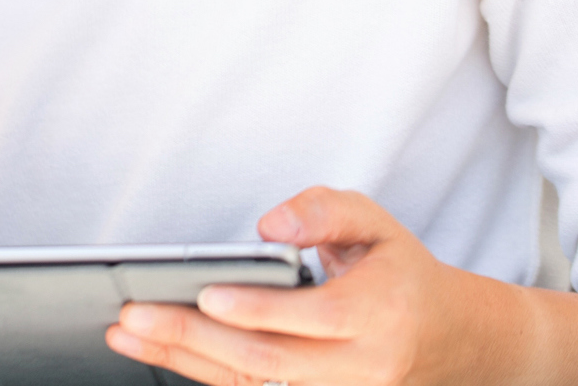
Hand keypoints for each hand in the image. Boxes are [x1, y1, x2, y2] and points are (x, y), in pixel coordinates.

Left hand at [107, 187, 508, 385]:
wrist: (449, 338)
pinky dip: (204, 374)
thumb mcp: (375, 222)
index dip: (258, 309)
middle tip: (135, 315)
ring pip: (256, 384)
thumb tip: (272, 227)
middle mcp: (363, 366)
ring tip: (129, 334)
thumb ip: (325, 210)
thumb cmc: (398, 272)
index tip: (206, 294)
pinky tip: (161, 351)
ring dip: (186, 361)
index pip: (314, 318)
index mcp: (381, 312)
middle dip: (194, 338)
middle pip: (270, 361)